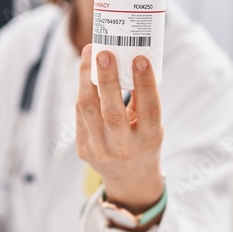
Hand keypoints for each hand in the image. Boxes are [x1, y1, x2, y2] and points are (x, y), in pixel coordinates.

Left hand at [76, 45, 164, 214]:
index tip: (140, 58)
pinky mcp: (83, 149)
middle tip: (104, 53)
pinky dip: (83, 91)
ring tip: (90, 54)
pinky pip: (80, 114)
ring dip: (87, 79)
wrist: (129, 179)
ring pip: (88, 110)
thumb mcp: (152, 125)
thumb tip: (130, 58)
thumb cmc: (143, 141)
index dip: (144, 84)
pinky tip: (87, 72)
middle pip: (112, 112)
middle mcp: (124, 148)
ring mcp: (100, 150)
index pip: (149, 110)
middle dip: (107, 80)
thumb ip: (143, 100)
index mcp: (149, 140)